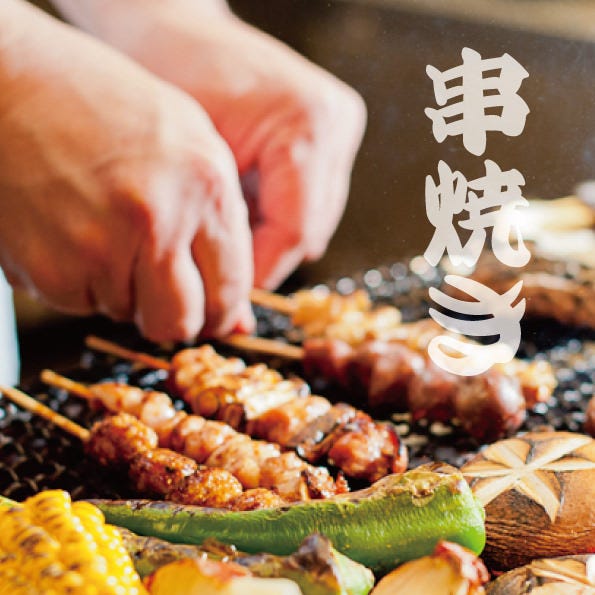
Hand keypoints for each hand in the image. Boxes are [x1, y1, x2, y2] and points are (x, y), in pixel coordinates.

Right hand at [0, 0, 253, 340]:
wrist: (9, 86)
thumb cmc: (103, 107)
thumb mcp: (190, 143)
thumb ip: (225, 226)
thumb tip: (240, 318)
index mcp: (205, 188)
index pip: (231, 291)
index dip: (224, 312)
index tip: (215, 312)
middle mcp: (156, 222)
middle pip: (180, 325)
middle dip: (178, 320)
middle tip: (166, 295)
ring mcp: (98, 248)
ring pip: (129, 315)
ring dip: (127, 292)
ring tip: (110, 235)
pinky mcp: (48, 270)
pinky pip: (82, 305)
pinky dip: (84, 283)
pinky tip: (75, 234)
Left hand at [66, 1, 366, 287]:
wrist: (174, 27)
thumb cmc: (170, 76)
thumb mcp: (194, 165)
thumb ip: (223, 237)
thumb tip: (239, 317)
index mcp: (308, 126)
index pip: (294, 230)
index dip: (259, 272)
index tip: (226, 297)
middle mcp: (336, 127)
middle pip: (310, 231)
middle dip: (266, 260)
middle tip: (223, 279)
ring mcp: (340, 129)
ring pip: (313, 222)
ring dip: (272, 241)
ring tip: (228, 240)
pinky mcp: (332, 135)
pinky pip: (309, 202)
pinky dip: (277, 219)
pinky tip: (244, 214)